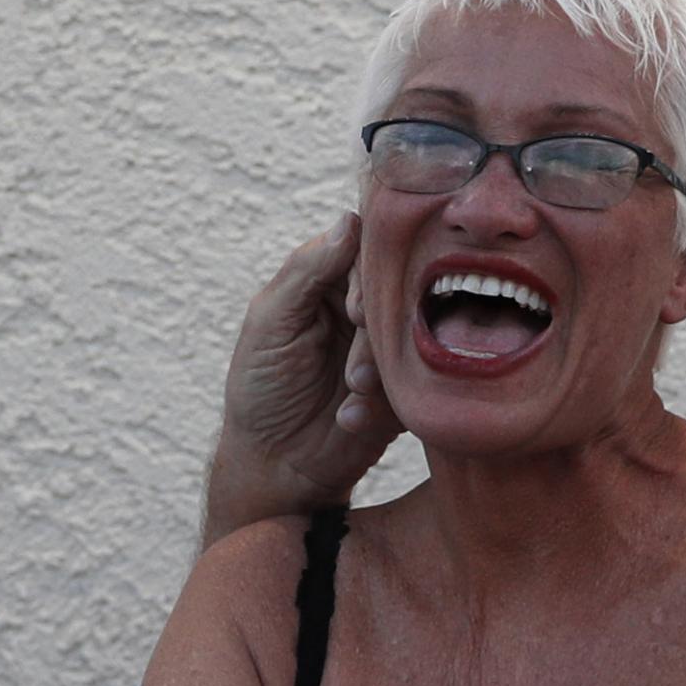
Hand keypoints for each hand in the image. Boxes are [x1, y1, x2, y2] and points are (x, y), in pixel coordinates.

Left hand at [202, 213, 402, 542]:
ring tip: (351, 392)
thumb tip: (349, 221)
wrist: (277, 464)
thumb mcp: (270, 324)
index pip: (369, 248)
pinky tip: (351, 418)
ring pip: (418, 331)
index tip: (353, 312)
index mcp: (330, 279)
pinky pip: (424, 377)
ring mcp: (391, 343)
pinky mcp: (409, 382)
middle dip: (376, 329)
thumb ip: (305, 272)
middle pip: (400, 288)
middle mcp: (367, 305)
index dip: (370, 273)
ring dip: (381, 366)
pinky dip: (385, 400)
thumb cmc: (262, 387)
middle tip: (355, 366)